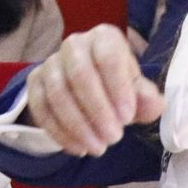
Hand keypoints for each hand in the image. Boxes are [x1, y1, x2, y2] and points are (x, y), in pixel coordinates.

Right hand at [23, 25, 164, 155]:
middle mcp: (75, 44)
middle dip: (97, 110)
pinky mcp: (34, 83)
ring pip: (58, 93)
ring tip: (98, 148)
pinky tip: (78, 148)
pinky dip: (60, 132)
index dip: (118, 88)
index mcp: (104, 38)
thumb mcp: (137, 91)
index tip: (127, 118)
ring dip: (78, 125)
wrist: (87, 89)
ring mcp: (50, 63)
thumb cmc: (117, 86)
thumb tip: (154, 105)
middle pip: (80, 74)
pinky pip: (42, 108)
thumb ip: (147, 98)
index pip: (108, 57)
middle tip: (114, 138)